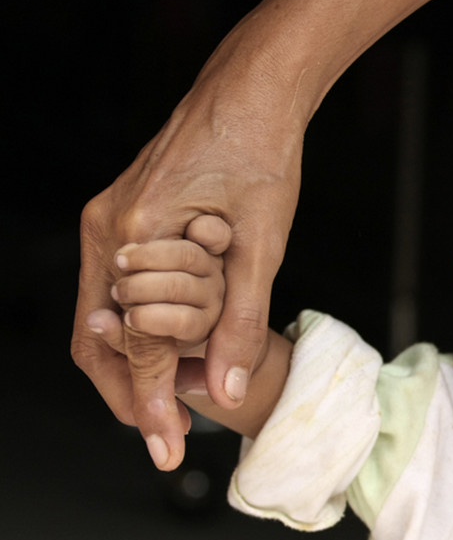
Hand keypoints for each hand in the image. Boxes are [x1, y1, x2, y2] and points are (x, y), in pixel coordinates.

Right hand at [72, 73, 300, 470]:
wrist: (252, 92)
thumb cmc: (264, 153)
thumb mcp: (265, 244)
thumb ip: (242, 321)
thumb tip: (227, 391)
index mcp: (139, 234)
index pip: (137, 343)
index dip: (153, 402)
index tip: (168, 447)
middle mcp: (109, 228)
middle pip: (100, 339)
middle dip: (133, 393)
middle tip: (166, 438)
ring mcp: (108, 221)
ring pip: (104, 317)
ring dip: (135, 364)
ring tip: (170, 407)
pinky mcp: (122, 215)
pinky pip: (116, 288)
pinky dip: (138, 327)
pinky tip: (169, 353)